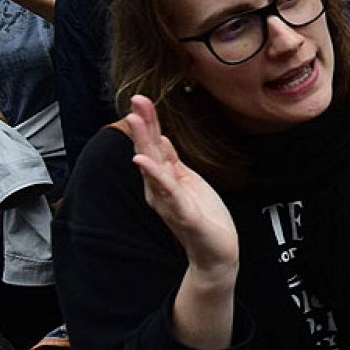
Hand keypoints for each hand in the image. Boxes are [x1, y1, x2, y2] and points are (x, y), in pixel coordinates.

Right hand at [125, 95, 240, 274]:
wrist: (216, 252)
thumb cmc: (203, 216)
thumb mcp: (187, 182)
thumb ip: (171, 162)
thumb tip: (159, 137)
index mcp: (164, 179)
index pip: (154, 145)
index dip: (148, 121)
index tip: (140, 97)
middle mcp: (160, 189)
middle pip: (149, 151)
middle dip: (142, 125)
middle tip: (134, 101)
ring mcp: (168, 201)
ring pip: (153, 167)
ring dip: (143, 143)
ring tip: (134, 120)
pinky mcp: (182, 214)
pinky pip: (167, 192)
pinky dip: (155, 176)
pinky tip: (143, 161)